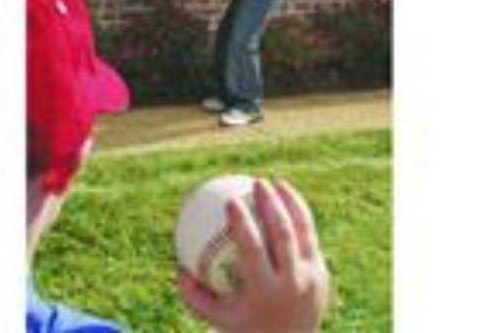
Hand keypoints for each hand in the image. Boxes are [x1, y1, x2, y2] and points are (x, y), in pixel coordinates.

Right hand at [178, 179, 328, 332]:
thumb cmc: (248, 332)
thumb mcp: (217, 319)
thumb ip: (194, 296)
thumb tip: (178, 267)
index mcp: (265, 291)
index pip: (253, 249)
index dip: (242, 222)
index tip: (230, 199)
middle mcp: (292, 282)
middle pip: (282, 234)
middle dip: (271, 204)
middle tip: (257, 182)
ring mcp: (312, 277)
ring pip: (302, 231)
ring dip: (291, 203)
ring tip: (277, 183)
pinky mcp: (321, 272)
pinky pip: (310, 237)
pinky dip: (300, 216)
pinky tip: (289, 200)